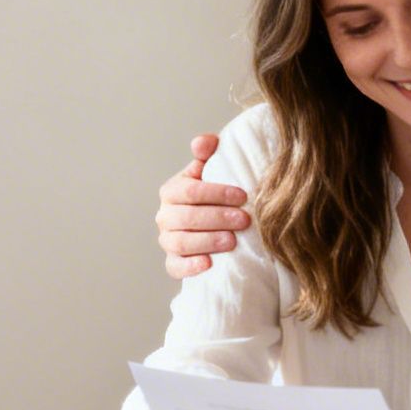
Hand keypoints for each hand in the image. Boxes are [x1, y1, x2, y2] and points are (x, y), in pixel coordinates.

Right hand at [156, 134, 252, 279]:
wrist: (214, 226)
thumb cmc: (214, 196)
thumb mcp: (211, 172)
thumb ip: (207, 153)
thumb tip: (204, 142)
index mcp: (172, 191)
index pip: (190, 191)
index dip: (216, 193)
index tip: (242, 196)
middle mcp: (165, 216)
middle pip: (187, 218)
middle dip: (217, 218)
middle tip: (244, 220)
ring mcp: (168, 240)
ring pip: (181, 242)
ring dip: (208, 241)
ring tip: (233, 241)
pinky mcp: (173, 263)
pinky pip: (175, 267)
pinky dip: (190, 266)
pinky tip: (209, 264)